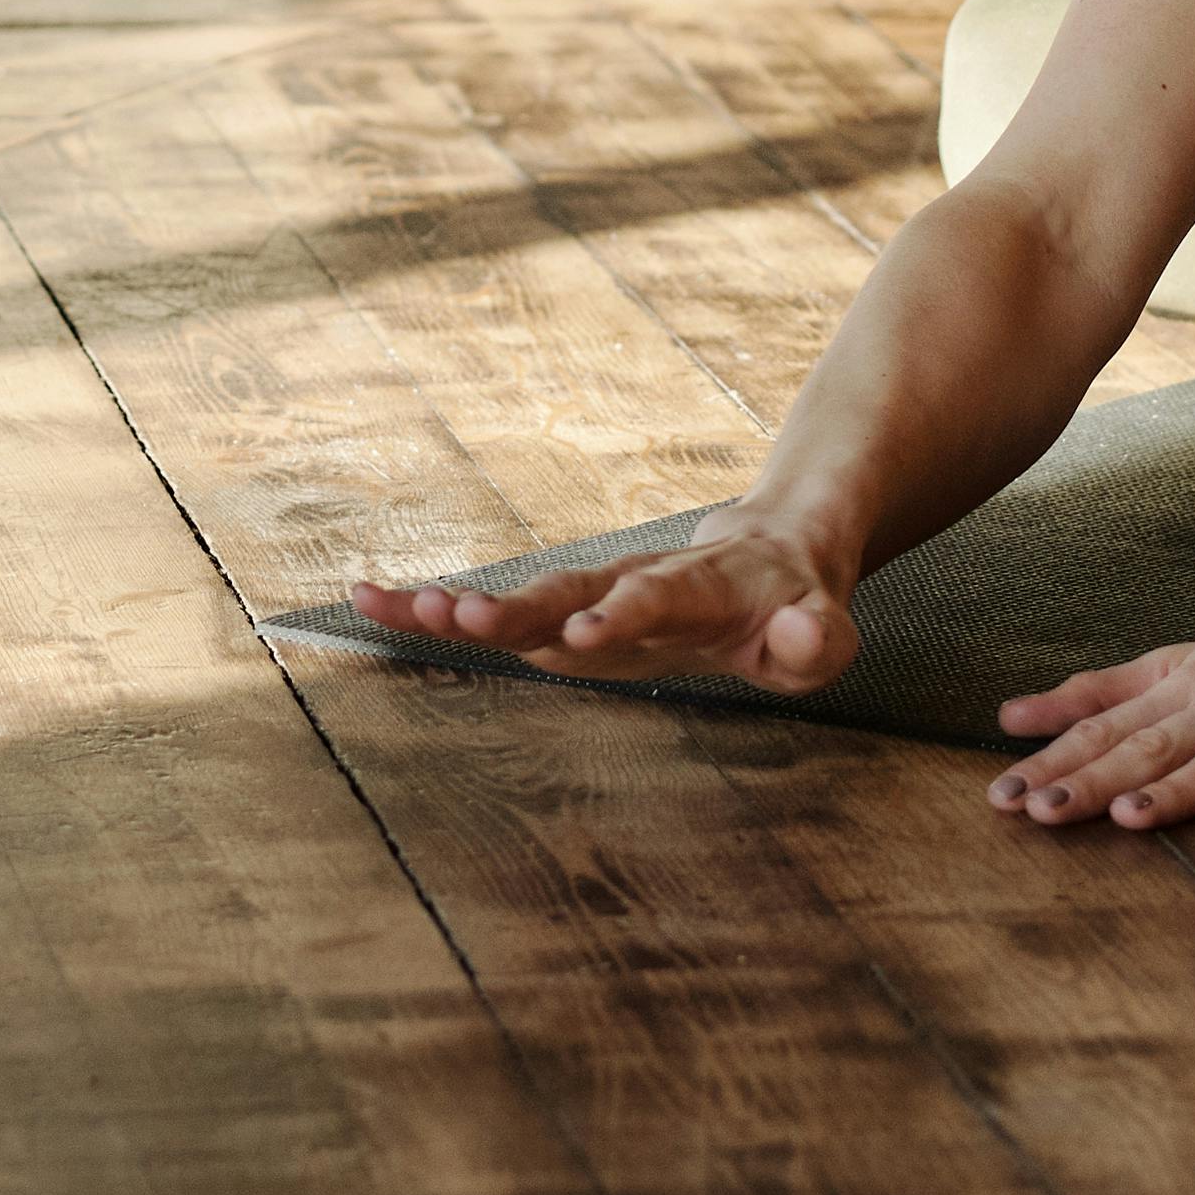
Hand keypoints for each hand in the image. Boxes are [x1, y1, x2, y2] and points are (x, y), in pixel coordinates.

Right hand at [347, 513, 860, 694]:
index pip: (664, 595)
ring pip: (523, 593)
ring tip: (401, 608)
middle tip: (467, 620)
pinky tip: (370, 601)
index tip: (587, 631)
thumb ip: (816, 641)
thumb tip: (796, 636)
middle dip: (522, 606)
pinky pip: (494, 608)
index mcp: (702, 586)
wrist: (766, 553)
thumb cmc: (795, 607)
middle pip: (574, 586)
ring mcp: (592, 591)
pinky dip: (433, 606)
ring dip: (465, 604)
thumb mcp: (824, 632)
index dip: (627, 610)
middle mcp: (634, 578)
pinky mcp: (562, 610)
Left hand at [986, 574, 1194, 832]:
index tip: (999, 789)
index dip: (1054, 754)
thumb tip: (1014, 715)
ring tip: (1128, 818)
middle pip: (1155, 741)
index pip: (1111, 720)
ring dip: (1177, 789)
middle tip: (1034, 809)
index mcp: (1194, 677)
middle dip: (1091, 777)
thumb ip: (1109, 690)